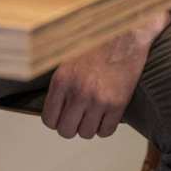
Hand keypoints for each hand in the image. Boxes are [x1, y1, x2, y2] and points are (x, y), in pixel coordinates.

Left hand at [41, 10, 170, 138]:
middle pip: (66, 131)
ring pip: (86, 134)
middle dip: (70, 126)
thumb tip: (53, 105)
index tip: (60, 116)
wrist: (122, 37)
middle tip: (75, 117)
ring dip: (88, 127)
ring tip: (90, 113)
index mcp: (61, 80)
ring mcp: (98, 101)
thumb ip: (59, 83)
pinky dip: (104, 127)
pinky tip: (104, 115)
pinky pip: (106, 131)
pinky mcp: (117, 105)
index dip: (54, 120)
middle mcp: (78, 93)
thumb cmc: (93, 45)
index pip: (49, 118)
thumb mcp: (65, 59)